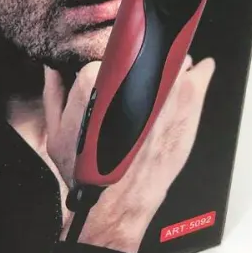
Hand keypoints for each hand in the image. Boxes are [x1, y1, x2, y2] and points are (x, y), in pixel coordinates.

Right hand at [43, 55, 215, 252]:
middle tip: (139, 77)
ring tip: (162, 82)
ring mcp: (166, 87)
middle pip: (144, 50)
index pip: (111, 49)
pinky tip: (194, 72)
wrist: (116, 203)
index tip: (118, 65)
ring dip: (171, 65)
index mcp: (95, 78)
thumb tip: (51, 67)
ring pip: (172, 58)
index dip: (116, 58)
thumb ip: (53, 92)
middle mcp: (133, 78)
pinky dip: (199, 69)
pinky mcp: (189, 102)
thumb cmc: (87, 170)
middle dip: (144, 60)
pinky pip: (200, 71)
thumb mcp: (55, 132)